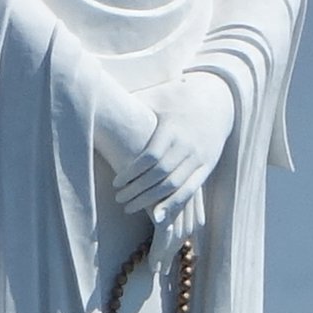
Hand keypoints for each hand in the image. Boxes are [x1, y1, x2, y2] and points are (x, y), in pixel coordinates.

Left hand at [120, 71, 231, 230]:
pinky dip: (173, 205)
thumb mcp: (155, 96)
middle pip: (160, 175)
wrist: (216, 102)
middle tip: (119, 199)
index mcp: (171, 128)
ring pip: (174, 186)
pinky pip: (190, 191)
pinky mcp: (207, 167)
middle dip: (137, 191)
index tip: (116, 183)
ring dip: (151, 201)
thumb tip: (96, 96)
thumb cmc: (175, 99)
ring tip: (129, 208)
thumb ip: (132, 102)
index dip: (132, 173)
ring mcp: (199, 158)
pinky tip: (156, 216)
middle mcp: (187, 145)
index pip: (150, 157)